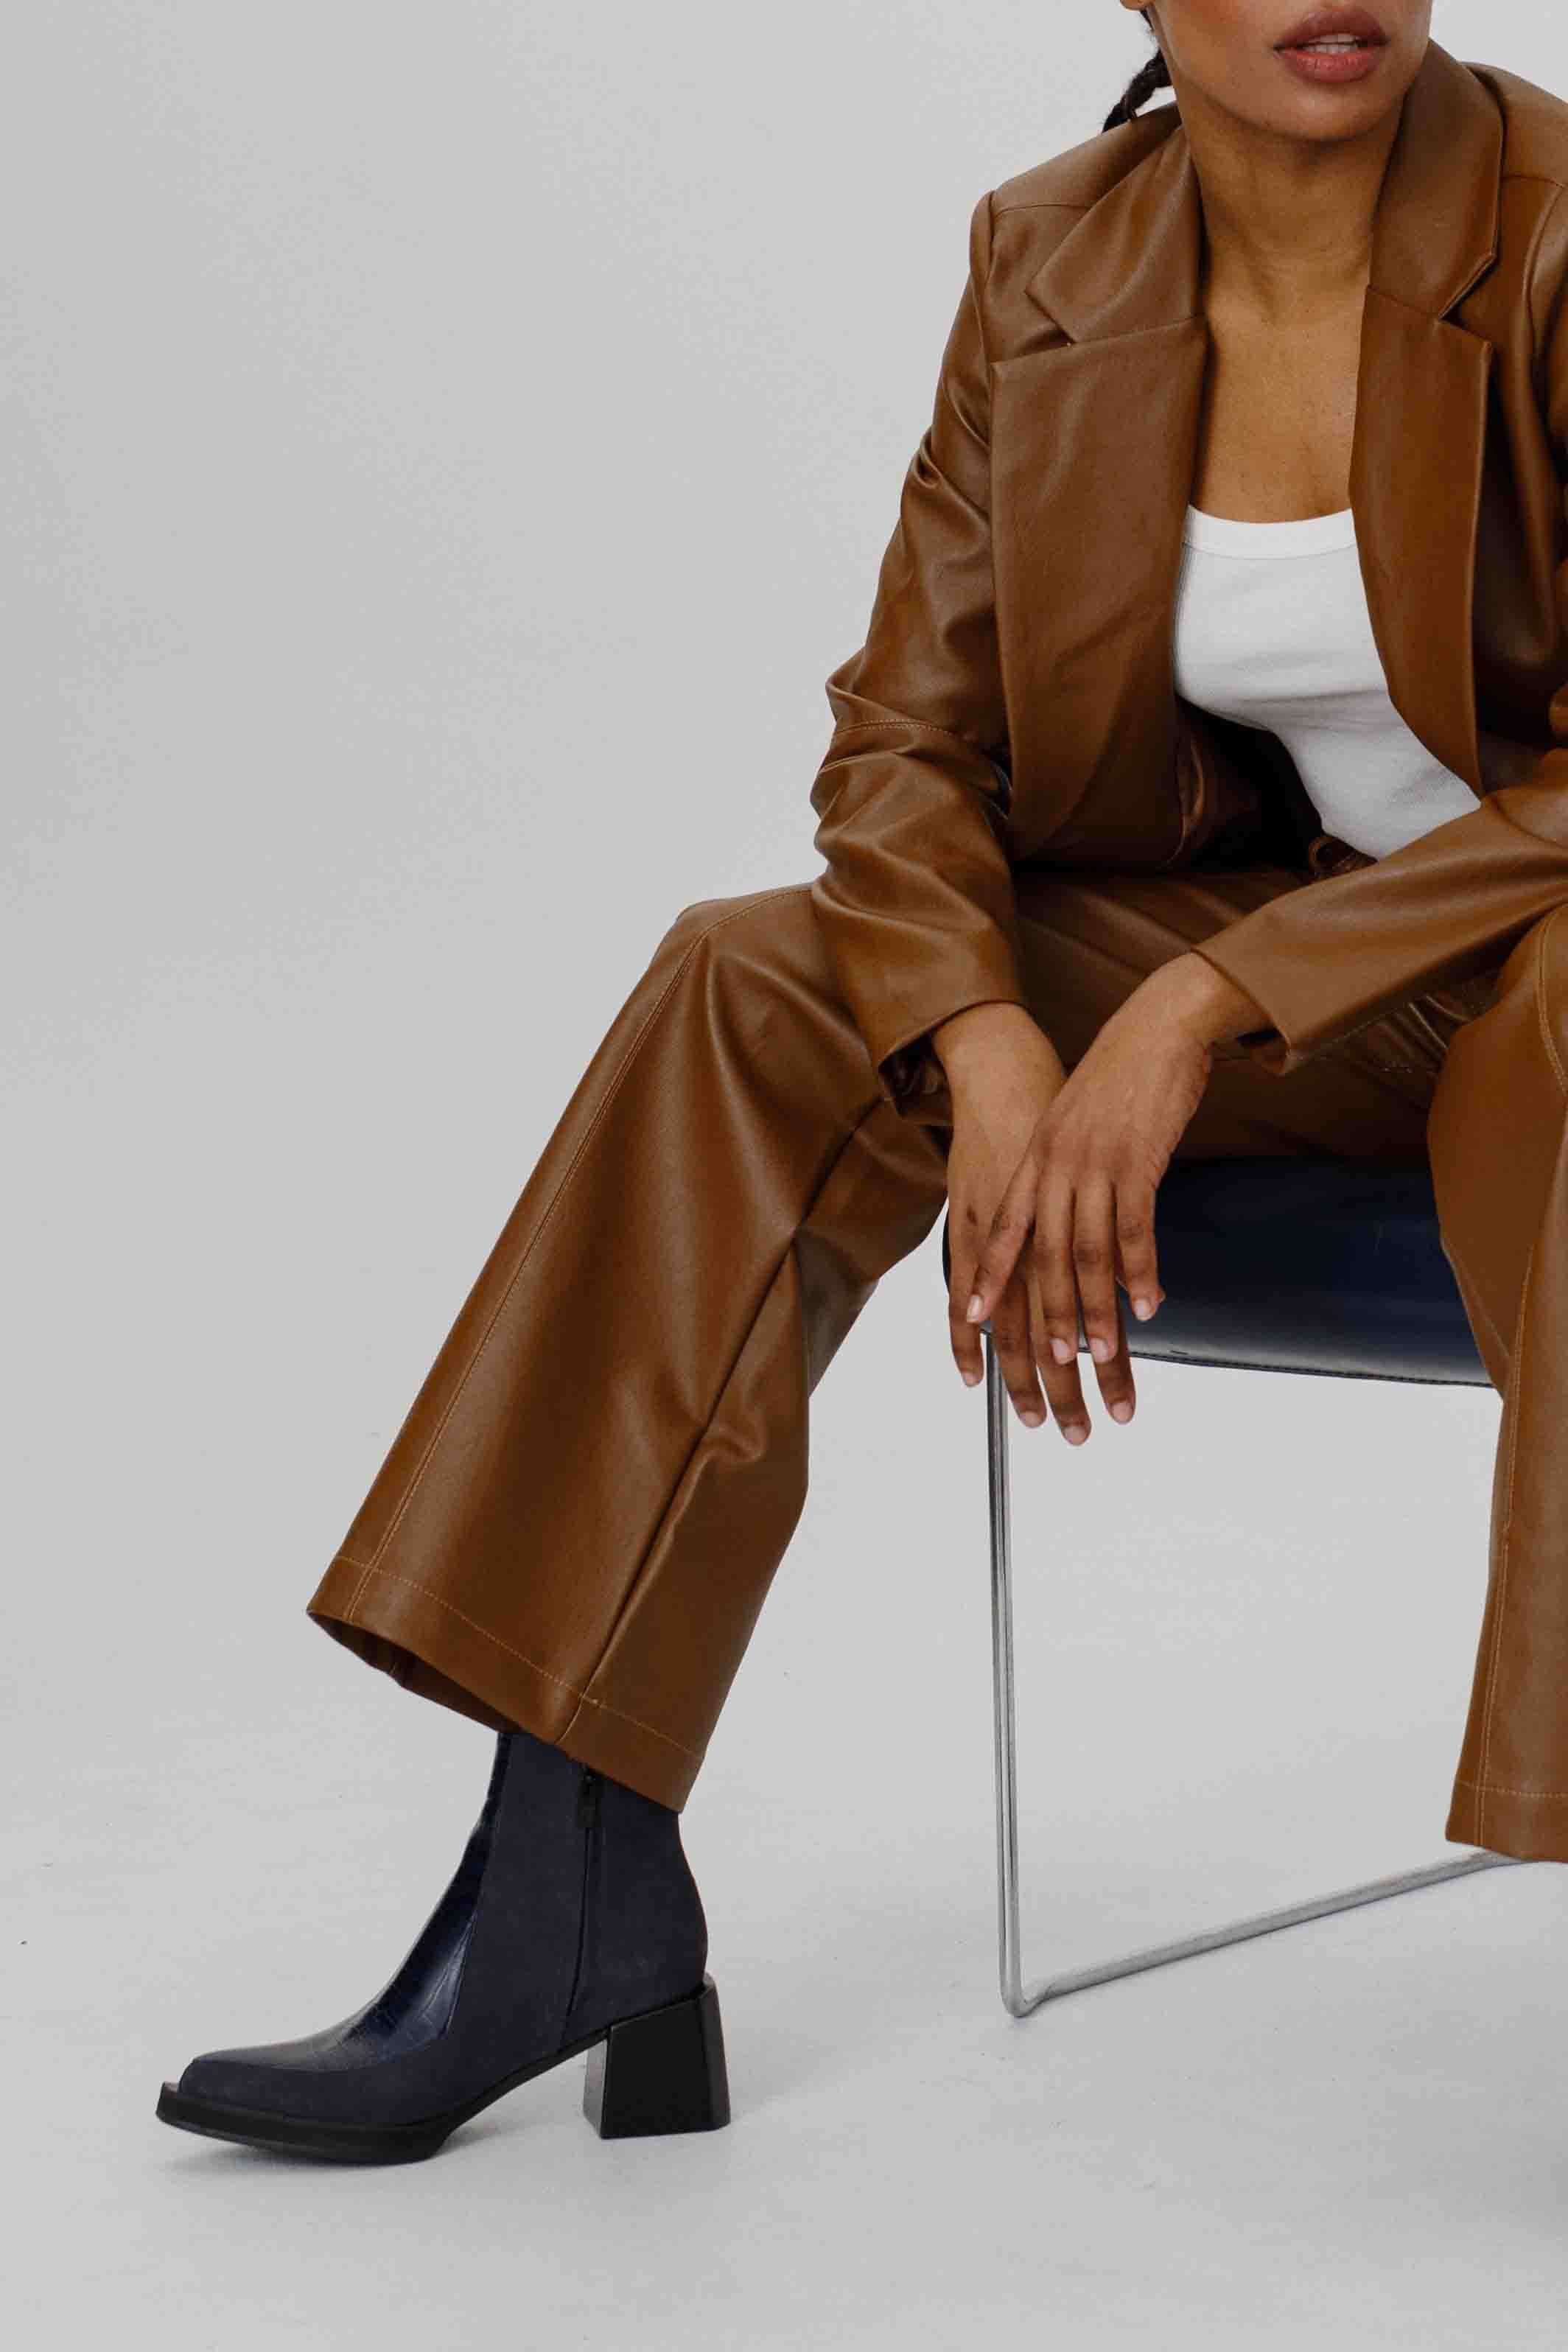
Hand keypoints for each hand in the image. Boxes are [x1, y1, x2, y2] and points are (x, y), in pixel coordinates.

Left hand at [961, 952, 1256, 1440]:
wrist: (1156, 1026)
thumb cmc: (1115, 1080)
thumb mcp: (1069, 1126)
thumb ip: (1060, 1175)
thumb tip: (1062, 1225)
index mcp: (1031, 1161)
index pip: (1001, 1235)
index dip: (988, 1286)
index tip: (976, 1334)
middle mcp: (1053, 1167)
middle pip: (1042, 1262)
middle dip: (1048, 1325)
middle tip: (1055, 1372)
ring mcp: (1092, 1164)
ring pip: (1086, 1255)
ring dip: (1095, 1314)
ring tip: (1102, 1357)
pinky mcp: (1136, 1159)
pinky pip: (1134, 1229)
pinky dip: (1140, 1272)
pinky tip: (1149, 1306)